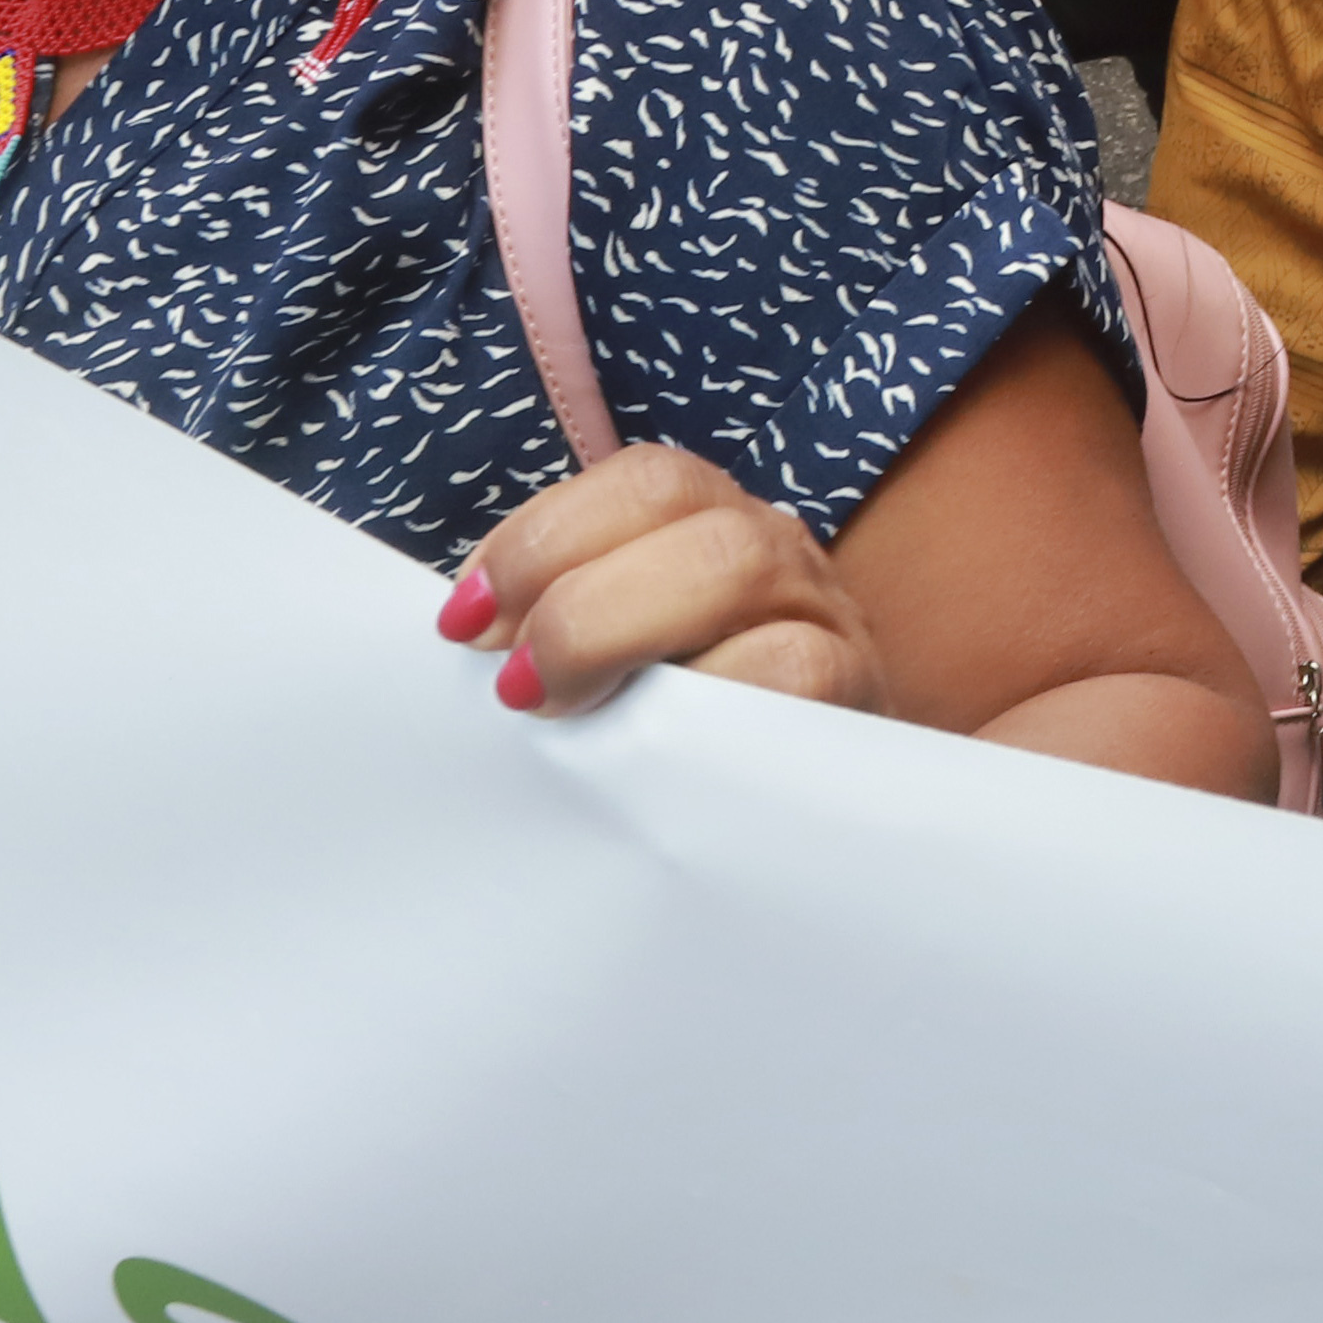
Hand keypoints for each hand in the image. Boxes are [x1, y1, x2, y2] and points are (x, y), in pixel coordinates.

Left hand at [448, 442, 889, 720]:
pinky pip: (793, 669)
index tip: (463, 622)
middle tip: (512, 682)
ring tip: (558, 709)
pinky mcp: (858, 698)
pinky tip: (650, 759)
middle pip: (675, 499)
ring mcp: (827, 615)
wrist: (815, 843)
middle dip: (566, 583)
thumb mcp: (626, 676)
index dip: (539, 535)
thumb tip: (469, 628)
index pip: (638, 479)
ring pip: (734, 563)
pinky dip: (704, 702)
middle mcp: (776, 550)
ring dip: (616, 627)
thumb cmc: (695, 758)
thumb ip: (564, 630)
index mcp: (714, 528)